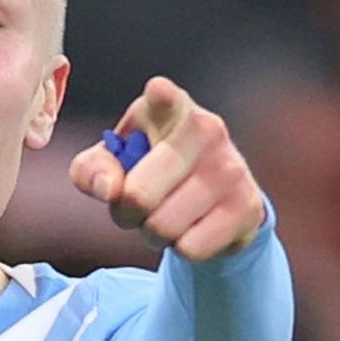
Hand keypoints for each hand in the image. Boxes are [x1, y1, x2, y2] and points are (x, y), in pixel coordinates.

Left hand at [68, 76, 264, 261]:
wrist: (212, 201)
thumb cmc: (150, 172)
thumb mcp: (113, 163)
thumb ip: (91, 171)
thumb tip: (108, 188)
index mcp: (168, 108)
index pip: (164, 95)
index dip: (160, 97)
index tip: (159, 93)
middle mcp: (206, 128)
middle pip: (138, 195)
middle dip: (125, 213)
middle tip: (134, 208)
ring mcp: (230, 167)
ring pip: (163, 226)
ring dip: (153, 233)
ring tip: (164, 216)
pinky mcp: (247, 206)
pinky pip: (191, 248)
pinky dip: (182, 248)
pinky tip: (191, 228)